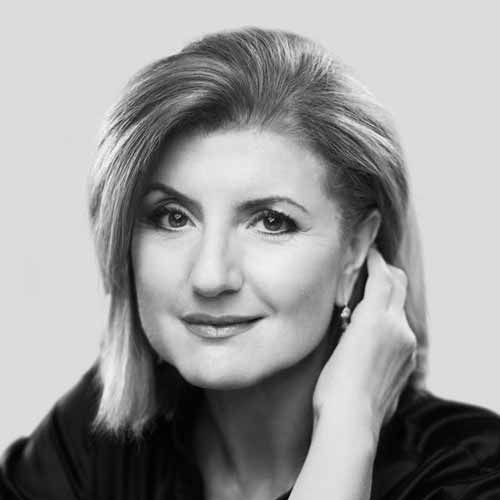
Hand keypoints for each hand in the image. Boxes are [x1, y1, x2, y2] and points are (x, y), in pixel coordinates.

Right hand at [312, 247, 417, 434]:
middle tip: (371, 266)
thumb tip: (358, 300)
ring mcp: (407, 347)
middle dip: (386, 272)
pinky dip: (390, 320)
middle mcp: (400, 328)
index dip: (375, 260)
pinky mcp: (407, 363)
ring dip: (387, 297)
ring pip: (400, 308)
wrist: (352, 420)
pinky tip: (373, 329)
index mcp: (380, 319)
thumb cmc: (335, 383)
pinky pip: (402, 330)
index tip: (369, 250)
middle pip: (398, 286)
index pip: (383, 277)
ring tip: (365, 298)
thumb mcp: (339, 340)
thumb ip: (354, 314)